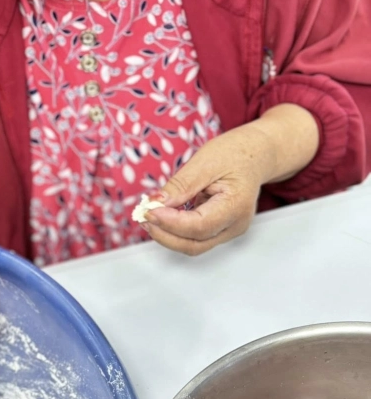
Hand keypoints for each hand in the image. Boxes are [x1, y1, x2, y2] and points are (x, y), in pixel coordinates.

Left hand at [143, 104, 318, 255]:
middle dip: (164, 234)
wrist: (256, 155)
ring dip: (167, 234)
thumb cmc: (237, 154)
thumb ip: (181, 185)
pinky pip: (194, 237)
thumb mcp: (205, 161)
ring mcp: (228, 230)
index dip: (170, 222)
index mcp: (236, 206)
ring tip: (148, 214)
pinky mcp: (220, 229)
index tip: (148, 209)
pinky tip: (161, 215)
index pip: (199, 226)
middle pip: (194, 244)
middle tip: (143, 215)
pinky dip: (174, 229)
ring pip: (192, 245)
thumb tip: (156, 203)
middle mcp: (235, 225)